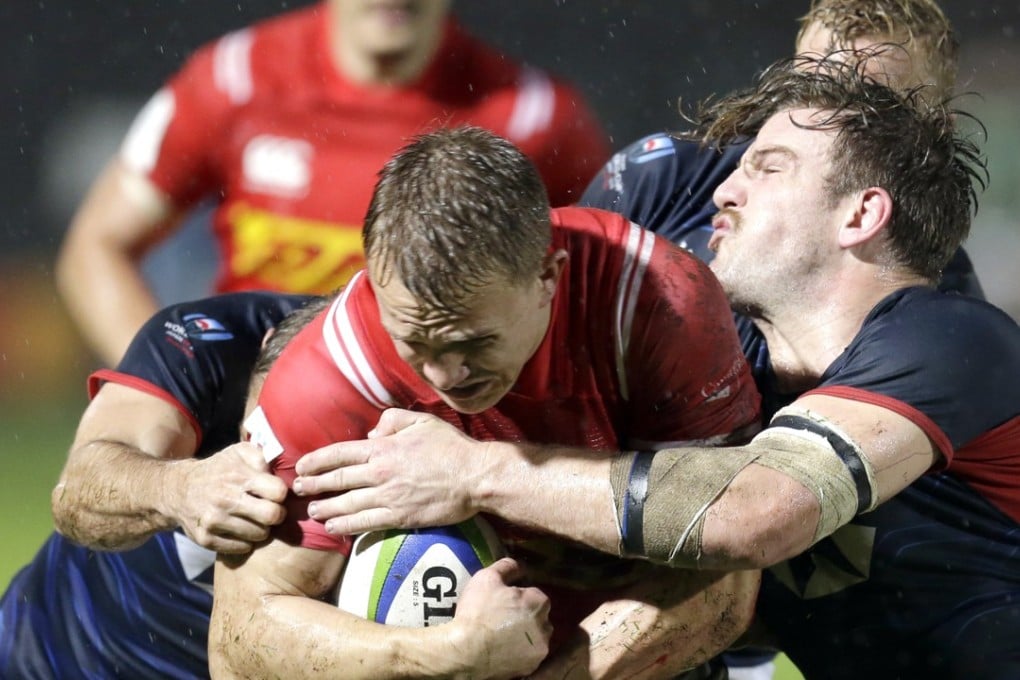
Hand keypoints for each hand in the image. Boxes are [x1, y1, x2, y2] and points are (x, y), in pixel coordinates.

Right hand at [167, 442, 287, 552]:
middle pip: (272, 516)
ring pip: (259, 534)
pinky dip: (245, 541)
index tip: (275, 494)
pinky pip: (242, 548)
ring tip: (254, 519)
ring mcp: (214, 521)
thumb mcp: (238, 452)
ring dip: (262, 528)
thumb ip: (262, 457)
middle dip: (277, 514)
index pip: (278, 492)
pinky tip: (240, 529)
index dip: (281, 493)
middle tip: (271, 511)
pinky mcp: (206, 539)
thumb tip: (279, 473)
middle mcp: (225, 499)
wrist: (179, 489)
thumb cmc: (219, 470)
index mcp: (237, 476)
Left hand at [293, 409, 485, 534]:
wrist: (475, 477)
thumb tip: (371, 433)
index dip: (317, 460)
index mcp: (384, 448)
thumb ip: (393, 421)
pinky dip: (345, 525)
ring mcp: (388, 497)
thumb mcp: (422, 421)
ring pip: (347, 503)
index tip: (302, 465)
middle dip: (314, 484)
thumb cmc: (451, 447)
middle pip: (337, 479)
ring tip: (312, 510)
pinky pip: (365, 522)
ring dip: (325, 507)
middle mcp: (380, 473)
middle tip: (298, 489)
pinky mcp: (399, 517)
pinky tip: (333, 527)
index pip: (340, 453)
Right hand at [451, 558, 551, 679]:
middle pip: (537, 616)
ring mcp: (540, 648)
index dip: (517, 597)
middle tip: (502, 618)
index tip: (503, 602)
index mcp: (539, 601)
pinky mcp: (532, 666)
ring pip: (536, 636)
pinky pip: (529, 655)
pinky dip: (520, 652)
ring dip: (525, 634)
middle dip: (525, 615)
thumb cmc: (477, 611)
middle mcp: (546, 625)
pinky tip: (503, 649)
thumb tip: (519, 565)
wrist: (466, 651)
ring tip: (502, 635)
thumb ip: (506, 566)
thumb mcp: (486, 578)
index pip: (534, 594)